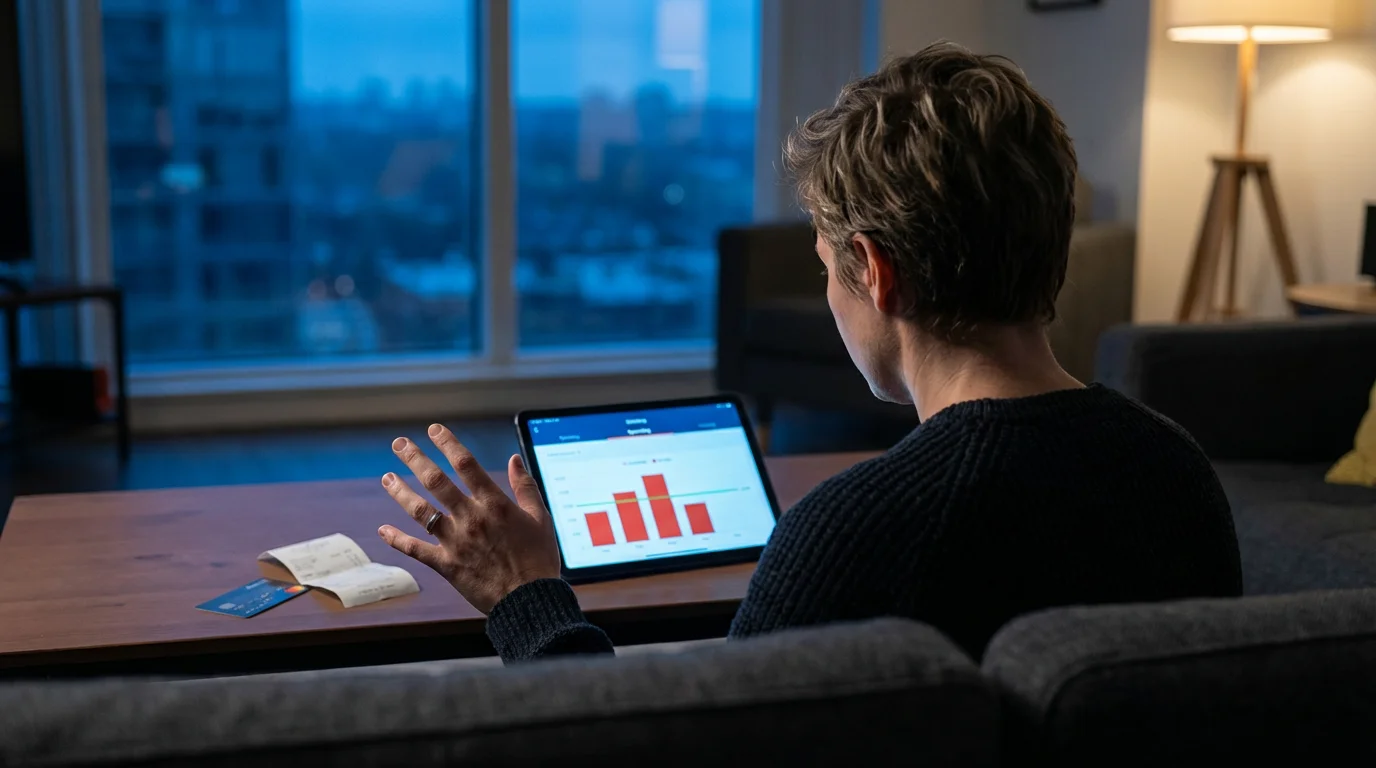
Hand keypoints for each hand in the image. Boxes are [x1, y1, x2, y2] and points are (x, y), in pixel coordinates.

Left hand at [378, 424, 560, 612]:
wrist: (529, 600)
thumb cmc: (539, 560)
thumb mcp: (540, 518)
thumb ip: (525, 487)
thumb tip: (514, 459)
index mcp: (495, 504)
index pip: (466, 464)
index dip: (448, 444)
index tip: (433, 430)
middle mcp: (471, 518)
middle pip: (436, 482)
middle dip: (415, 459)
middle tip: (399, 444)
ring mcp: (455, 542)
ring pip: (421, 511)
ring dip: (401, 492)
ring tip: (387, 478)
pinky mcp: (446, 565)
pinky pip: (416, 550)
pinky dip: (397, 539)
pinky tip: (383, 529)